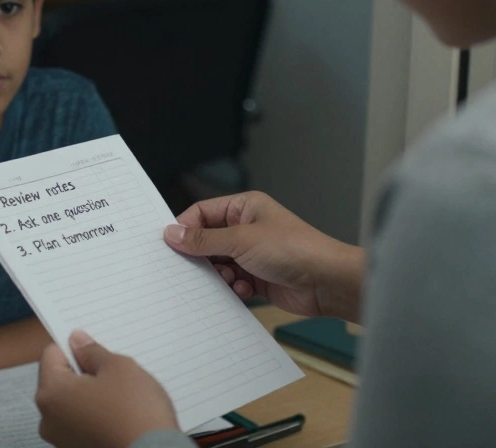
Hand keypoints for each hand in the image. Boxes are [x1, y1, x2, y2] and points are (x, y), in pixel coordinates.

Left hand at [35, 331, 178, 447]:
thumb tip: (77, 341)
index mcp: (50, 393)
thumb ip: (92, 351)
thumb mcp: (118, 367)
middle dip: (84, 372)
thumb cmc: (135, 412)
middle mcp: (47, 419)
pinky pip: (82, 421)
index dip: (74, 347)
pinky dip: (97, 414)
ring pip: (72, 401)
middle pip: (60, 380)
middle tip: (114, 372)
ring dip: (91, 393)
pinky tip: (120, 414)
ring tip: (121, 395)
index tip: (95, 349)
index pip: (52, 354)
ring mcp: (61, 438)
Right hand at [164, 191, 364, 320]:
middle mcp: (247, 228)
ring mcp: (252, 254)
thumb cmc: (294, 249)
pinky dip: (234, 287)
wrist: (327, 282)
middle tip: (190, 269)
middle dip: (201, 256)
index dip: (185, 228)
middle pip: (208, 241)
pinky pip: (232, 282)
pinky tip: (245, 288)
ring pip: (218, 264)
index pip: (203, 213)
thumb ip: (204, 240)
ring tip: (231, 278)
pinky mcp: (258, 277)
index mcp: (244, 207)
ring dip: (219, 275)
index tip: (169, 245)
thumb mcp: (242, 240)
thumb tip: (173, 234)